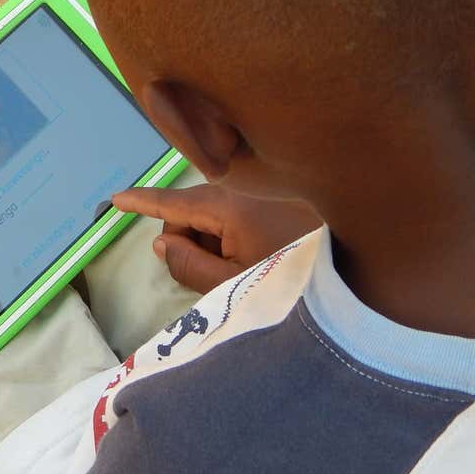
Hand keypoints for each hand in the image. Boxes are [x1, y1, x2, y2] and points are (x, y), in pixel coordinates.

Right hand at [112, 183, 320, 292]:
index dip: (139, 202)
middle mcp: (242, 190)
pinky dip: (234, 235)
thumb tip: (162, 242)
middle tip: (213, 276)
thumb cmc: (290, 280)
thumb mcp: (231, 283)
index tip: (114, 199)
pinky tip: (259, 258)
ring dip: (214, 241)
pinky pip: (239, 214)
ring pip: (216, 215)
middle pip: (191, 211)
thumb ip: (188, 264)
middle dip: (188, 240)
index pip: (171, 201)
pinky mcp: (280, 201)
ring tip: (246, 270)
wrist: (360, 273)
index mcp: (227, 206)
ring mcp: (263, 193)